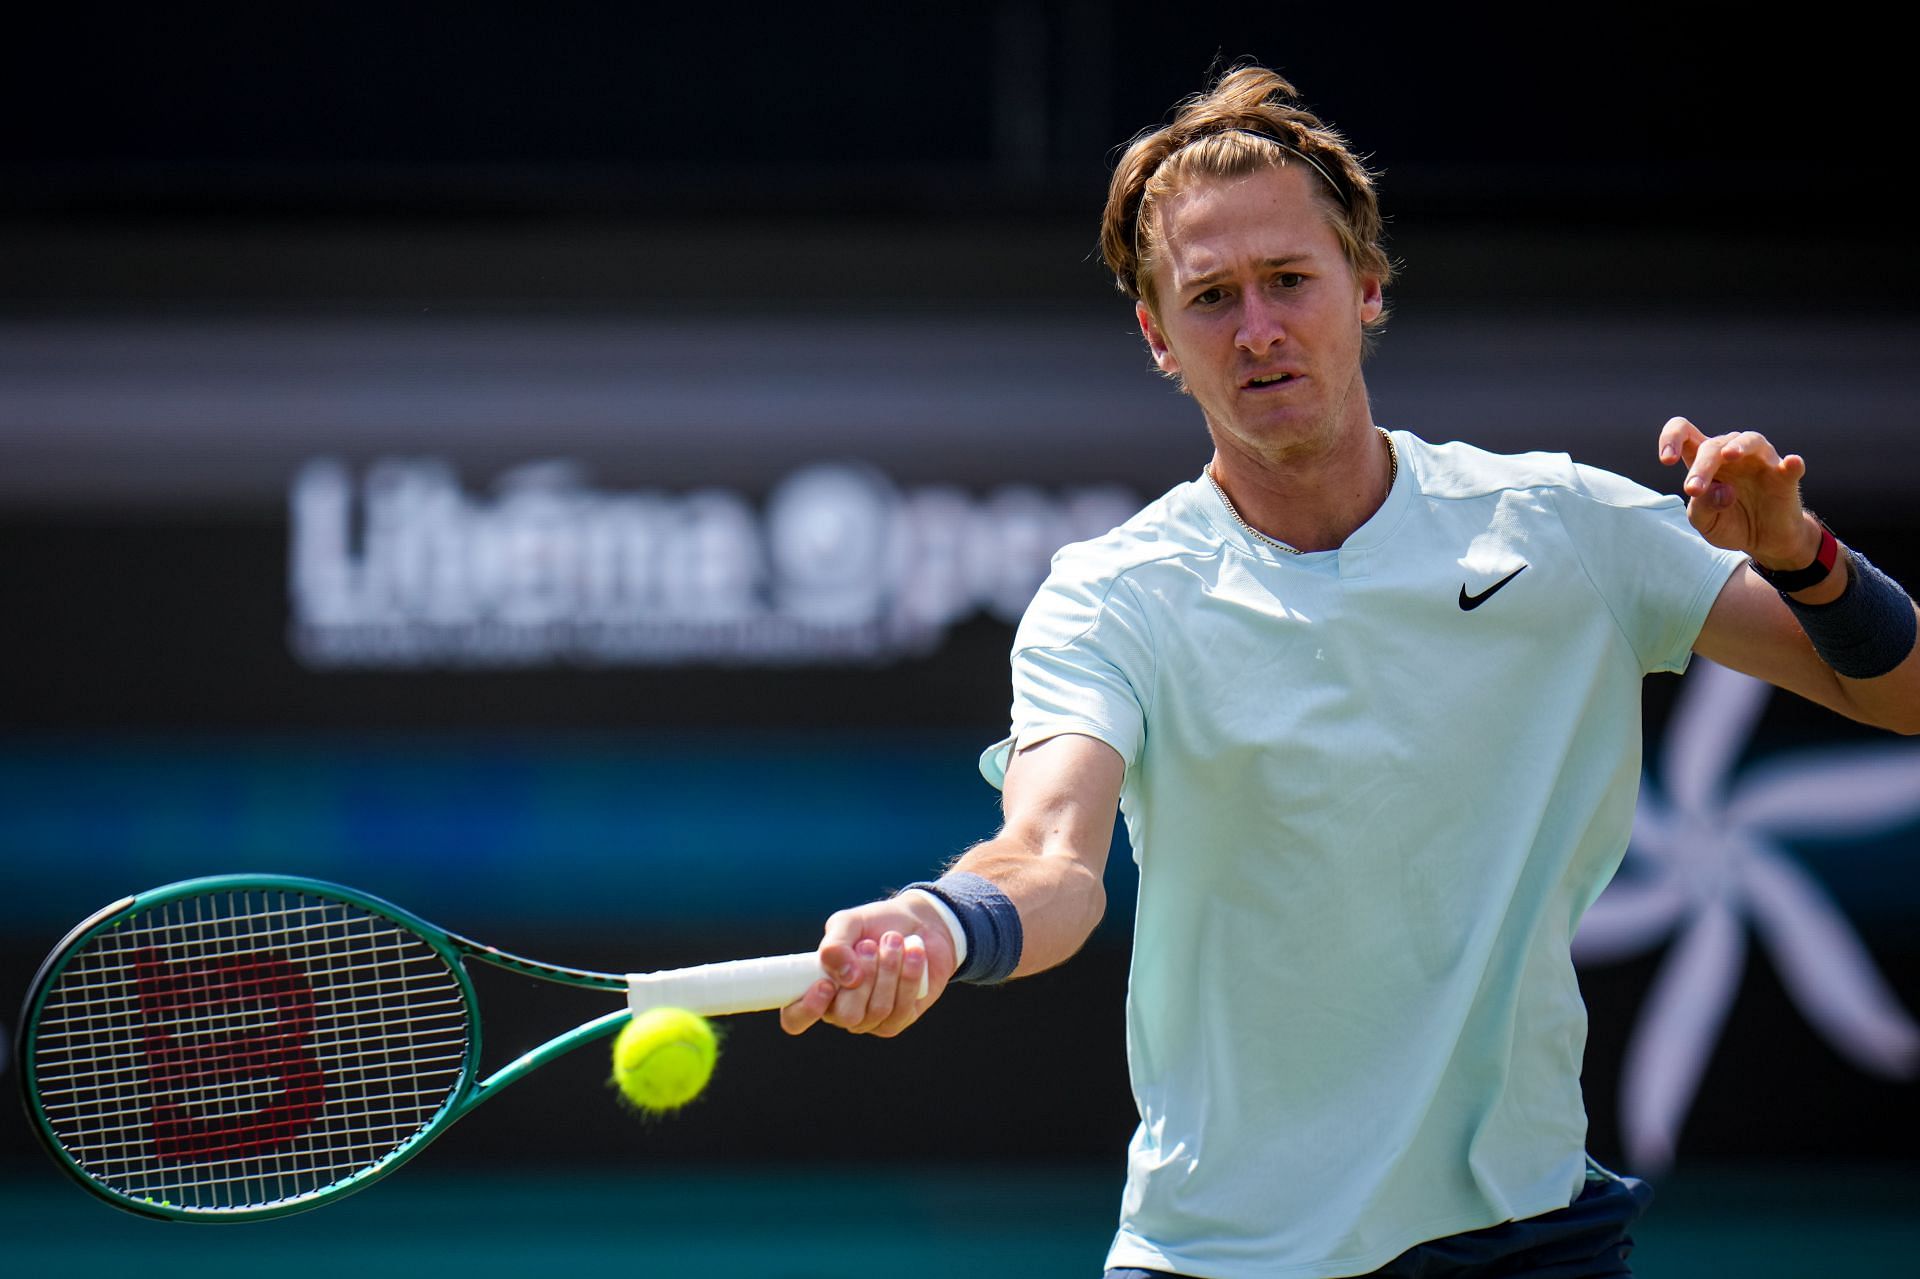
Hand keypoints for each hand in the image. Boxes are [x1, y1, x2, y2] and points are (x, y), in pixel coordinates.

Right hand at [778, 896, 957, 1037]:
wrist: (919, 922)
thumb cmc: (875, 924)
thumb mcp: (848, 923)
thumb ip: (834, 945)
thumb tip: (844, 975)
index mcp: (818, 988)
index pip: (795, 1018)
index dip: (807, 1009)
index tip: (826, 984)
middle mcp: (841, 1009)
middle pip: (846, 1015)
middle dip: (864, 976)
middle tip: (871, 945)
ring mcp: (871, 1019)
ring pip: (877, 1010)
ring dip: (889, 969)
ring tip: (894, 940)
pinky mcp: (900, 1018)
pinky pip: (902, 1009)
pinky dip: (909, 975)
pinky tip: (913, 952)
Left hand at [1658, 417, 1821, 568]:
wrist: (1764, 540)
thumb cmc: (1729, 522)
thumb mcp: (1705, 522)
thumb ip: (1702, 508)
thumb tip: (1721, 491)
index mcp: (1705, 461)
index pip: (1684, 432)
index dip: (1671, 438)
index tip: (1666, 460)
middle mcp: (1732, 454)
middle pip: (1712, 446)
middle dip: (1701, 467)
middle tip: (1693, 489)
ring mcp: (1761, 461)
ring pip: (1750, 440)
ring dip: (1738, 446)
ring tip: (1728, 455)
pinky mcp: (1785, 477)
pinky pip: (1791, 465)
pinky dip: (1791, 463)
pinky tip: (1791, 463)